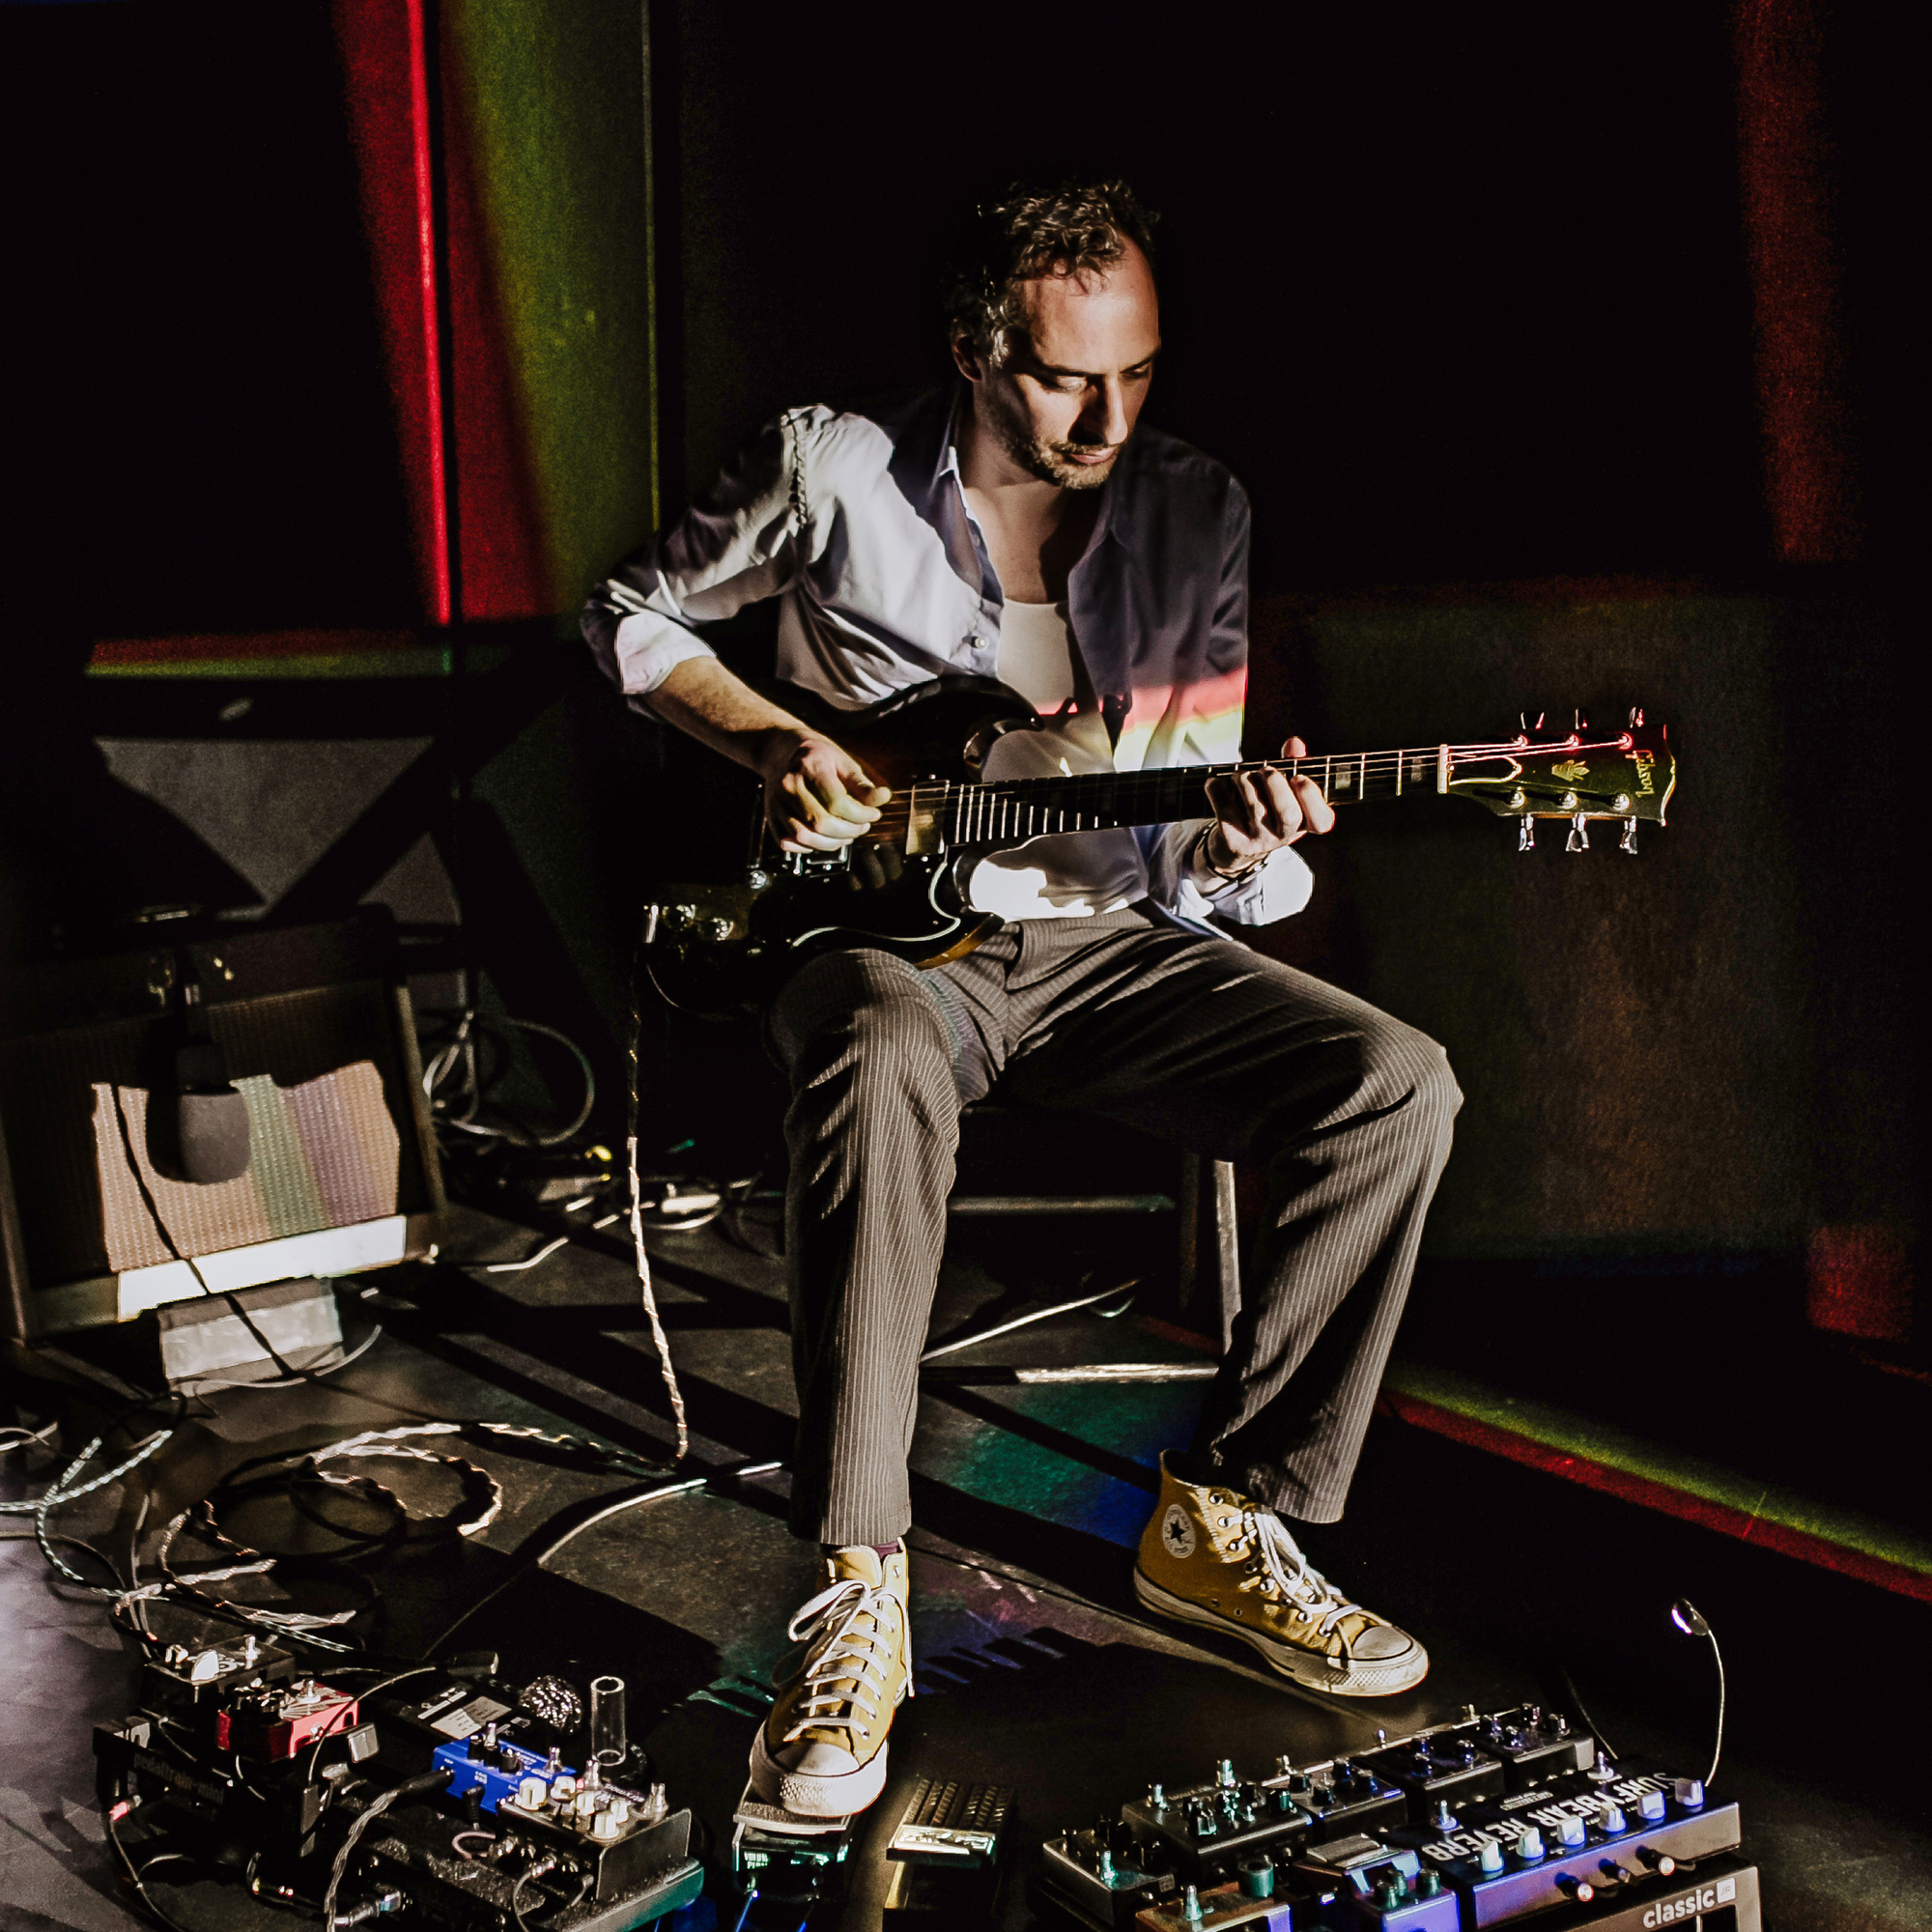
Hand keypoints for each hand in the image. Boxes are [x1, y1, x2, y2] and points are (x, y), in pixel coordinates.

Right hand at [758, 729, 889, 852]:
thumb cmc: (816, 756)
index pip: (837, 802)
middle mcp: (788, 786)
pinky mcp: (771, 818)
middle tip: (861, 826)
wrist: (781, 751)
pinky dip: (810, 847)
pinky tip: (824, 837)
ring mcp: (776, 804)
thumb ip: (861, 784)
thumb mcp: (843, 761)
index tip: (874, 814)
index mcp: (809, 767)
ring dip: (832, 843)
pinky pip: (789, 843)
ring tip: (847, 834)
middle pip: (821, 823)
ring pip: (805, 837)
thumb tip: (883, 798)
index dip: (861, 815)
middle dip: (849, 831)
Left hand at [1201, 735, 1336, 875]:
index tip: (1298, 778)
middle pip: (1288, 813)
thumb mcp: (1284, 789)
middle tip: (1265, 771)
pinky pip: (1225, 808)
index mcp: (1304, 823)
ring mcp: (1260, 842)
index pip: (1322, 821)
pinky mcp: (1234, 842)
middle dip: (1275, 782)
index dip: (1311, 796)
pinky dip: (1217, 788)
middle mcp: (1285, 837)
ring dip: (1244, 780)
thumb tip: (1294, 744)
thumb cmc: (1265, 808)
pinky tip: (1215, 784)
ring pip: (1254, 806)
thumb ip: (1292, 763)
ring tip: (1240, 776)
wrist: (1236, 847)